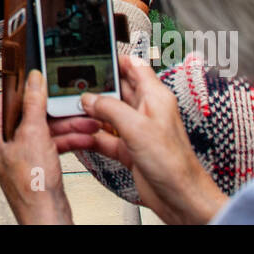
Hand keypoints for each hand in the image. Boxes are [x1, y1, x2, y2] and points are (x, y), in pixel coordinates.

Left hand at [0, 71, 72, 224]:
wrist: (47, 216)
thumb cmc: (31, 187)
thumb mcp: (33, 134)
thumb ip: (34, 103)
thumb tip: (34, 79)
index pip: (9, 98)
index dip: (28, 88)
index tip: (43, 78)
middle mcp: (1, 140)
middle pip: (31, 112)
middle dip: (57, 111)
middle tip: (74, 104)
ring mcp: (19, 151)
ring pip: (45, 127)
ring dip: (68, 125)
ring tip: (87, 123)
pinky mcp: (35, 160)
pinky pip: (52, 141)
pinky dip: (68, 139)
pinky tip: (85, 137)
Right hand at [66, 56, 226, 224]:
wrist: (179, 197)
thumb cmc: (174, 164)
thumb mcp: (138, 128)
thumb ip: (111, 109)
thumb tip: (90, 99)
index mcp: (155, 97)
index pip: (136, 67)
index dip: (117, 59)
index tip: (97, 57)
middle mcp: (146, 111)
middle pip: (118, 90)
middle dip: (97, 88)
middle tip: (76, 86)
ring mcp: (137, 131)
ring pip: (109, 114)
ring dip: (92, 113)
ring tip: (74, 109)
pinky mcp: (130, 149)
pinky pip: (106, 137)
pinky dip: (93, 136)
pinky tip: (81, 134)